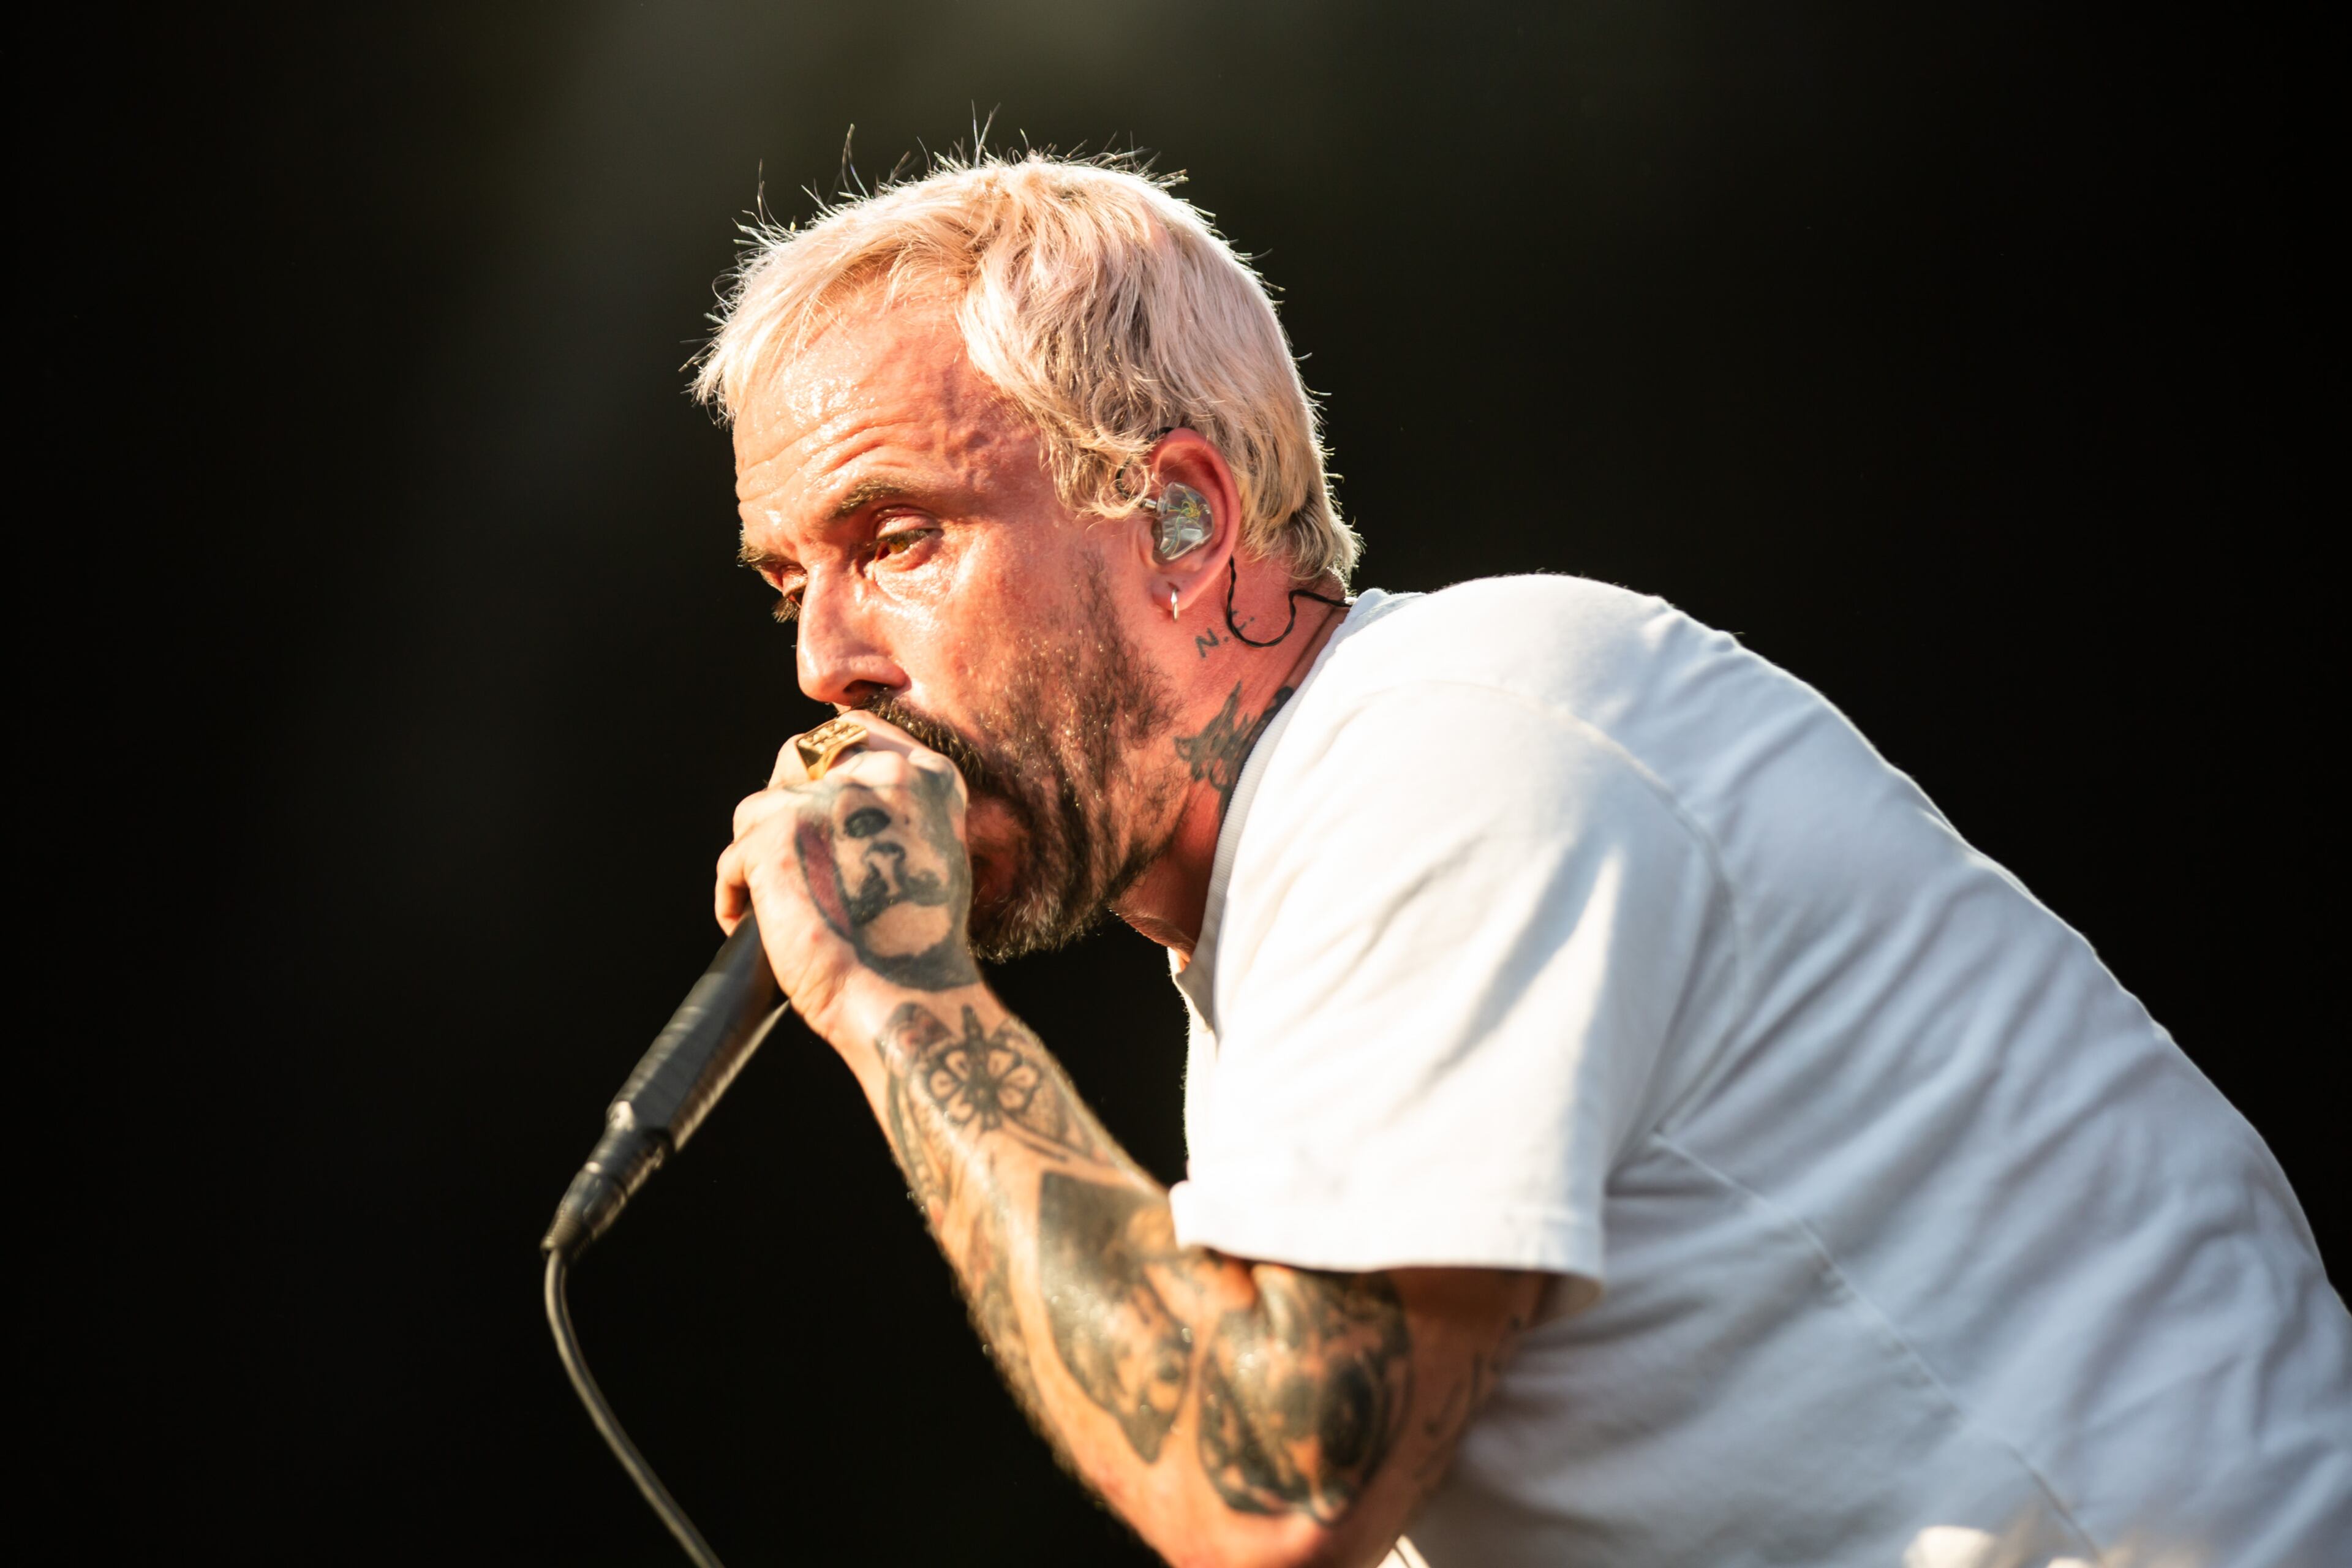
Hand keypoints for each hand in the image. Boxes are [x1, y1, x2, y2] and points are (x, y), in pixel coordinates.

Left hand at [717, 714, 982, 1041]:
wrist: (905, 999)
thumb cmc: (916, 949)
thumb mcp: (929, 857)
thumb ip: (892, 815)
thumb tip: (831, 803)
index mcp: (928, 778)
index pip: (855, 733)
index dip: (824, 769)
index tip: (813, 807)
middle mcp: (879, 774)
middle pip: (798, 758)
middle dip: (782, 803)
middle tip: (788, 861)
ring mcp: (825, 800)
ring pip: (758, 811)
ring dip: (757, 858)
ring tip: (778, 908)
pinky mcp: (776, 833)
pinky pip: (732, 860)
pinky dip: (737, 897)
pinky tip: (760, 929)